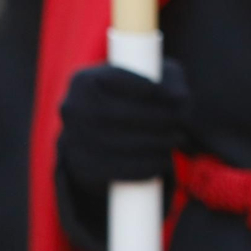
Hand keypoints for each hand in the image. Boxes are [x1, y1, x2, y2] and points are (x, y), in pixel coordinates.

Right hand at [57, 60, 189, 188]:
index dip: (145, 87)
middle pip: (114, 114)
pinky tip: (163, 161)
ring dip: (153, 144)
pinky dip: (143, 167)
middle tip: (180, 121)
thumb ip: (169, 81)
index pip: (114, 80)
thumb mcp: (151, 78)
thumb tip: (179, 100)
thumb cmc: (133, 97)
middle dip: (154, 118)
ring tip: (176, 140)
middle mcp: (70, 108)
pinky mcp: (81, 168)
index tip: (174, 95)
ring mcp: (72, 140)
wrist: (100, 133)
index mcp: (82, 80)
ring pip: (114, 144)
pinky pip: (112, 172)